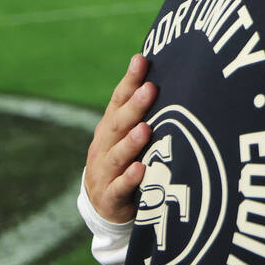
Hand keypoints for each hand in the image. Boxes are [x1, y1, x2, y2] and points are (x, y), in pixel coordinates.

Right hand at [84, 54, 157, 222]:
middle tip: (150, 89)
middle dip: (133, 107)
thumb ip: (140, 112)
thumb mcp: (127, 135)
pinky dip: (129, 178)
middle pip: (117, 124)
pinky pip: (120, 187)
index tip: (141, 60)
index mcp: (110, 128)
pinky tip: (140, 169)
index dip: (129, 81)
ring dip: (131, 142)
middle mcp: (104, 146)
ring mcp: (105, 171)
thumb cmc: (124, 161)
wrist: (103, 204)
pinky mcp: (110, 196)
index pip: (118, 100)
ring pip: (117, 155)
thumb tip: (161, 78)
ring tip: (145, 128)